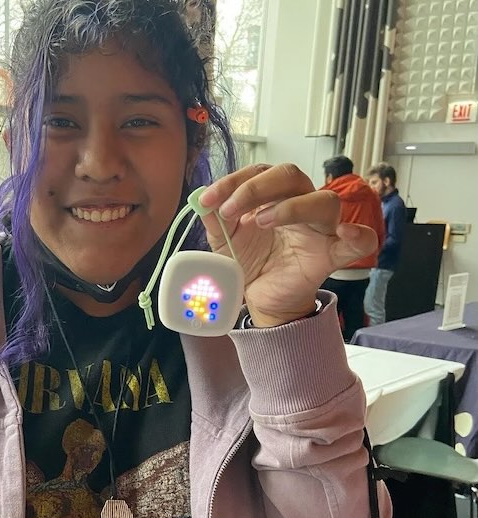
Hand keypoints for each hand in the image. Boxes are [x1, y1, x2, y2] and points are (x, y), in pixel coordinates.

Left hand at [199, 163, 378, 326]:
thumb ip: (215, 222)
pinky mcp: (332, 255)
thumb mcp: (224, 243)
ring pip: (324, 201)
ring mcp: (320, 229)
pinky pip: (360, 241)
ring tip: (262, 222)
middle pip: (291, 176)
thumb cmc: (249, 263)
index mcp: (273, 197)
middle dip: (256, 187)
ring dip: (291, 207)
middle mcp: (300, 206)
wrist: (260, 300)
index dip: (232, 182)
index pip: (259, 173)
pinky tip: (345, 233)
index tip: (207, 200)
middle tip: (230, 210)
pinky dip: (358, 235)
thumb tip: (202, 201)